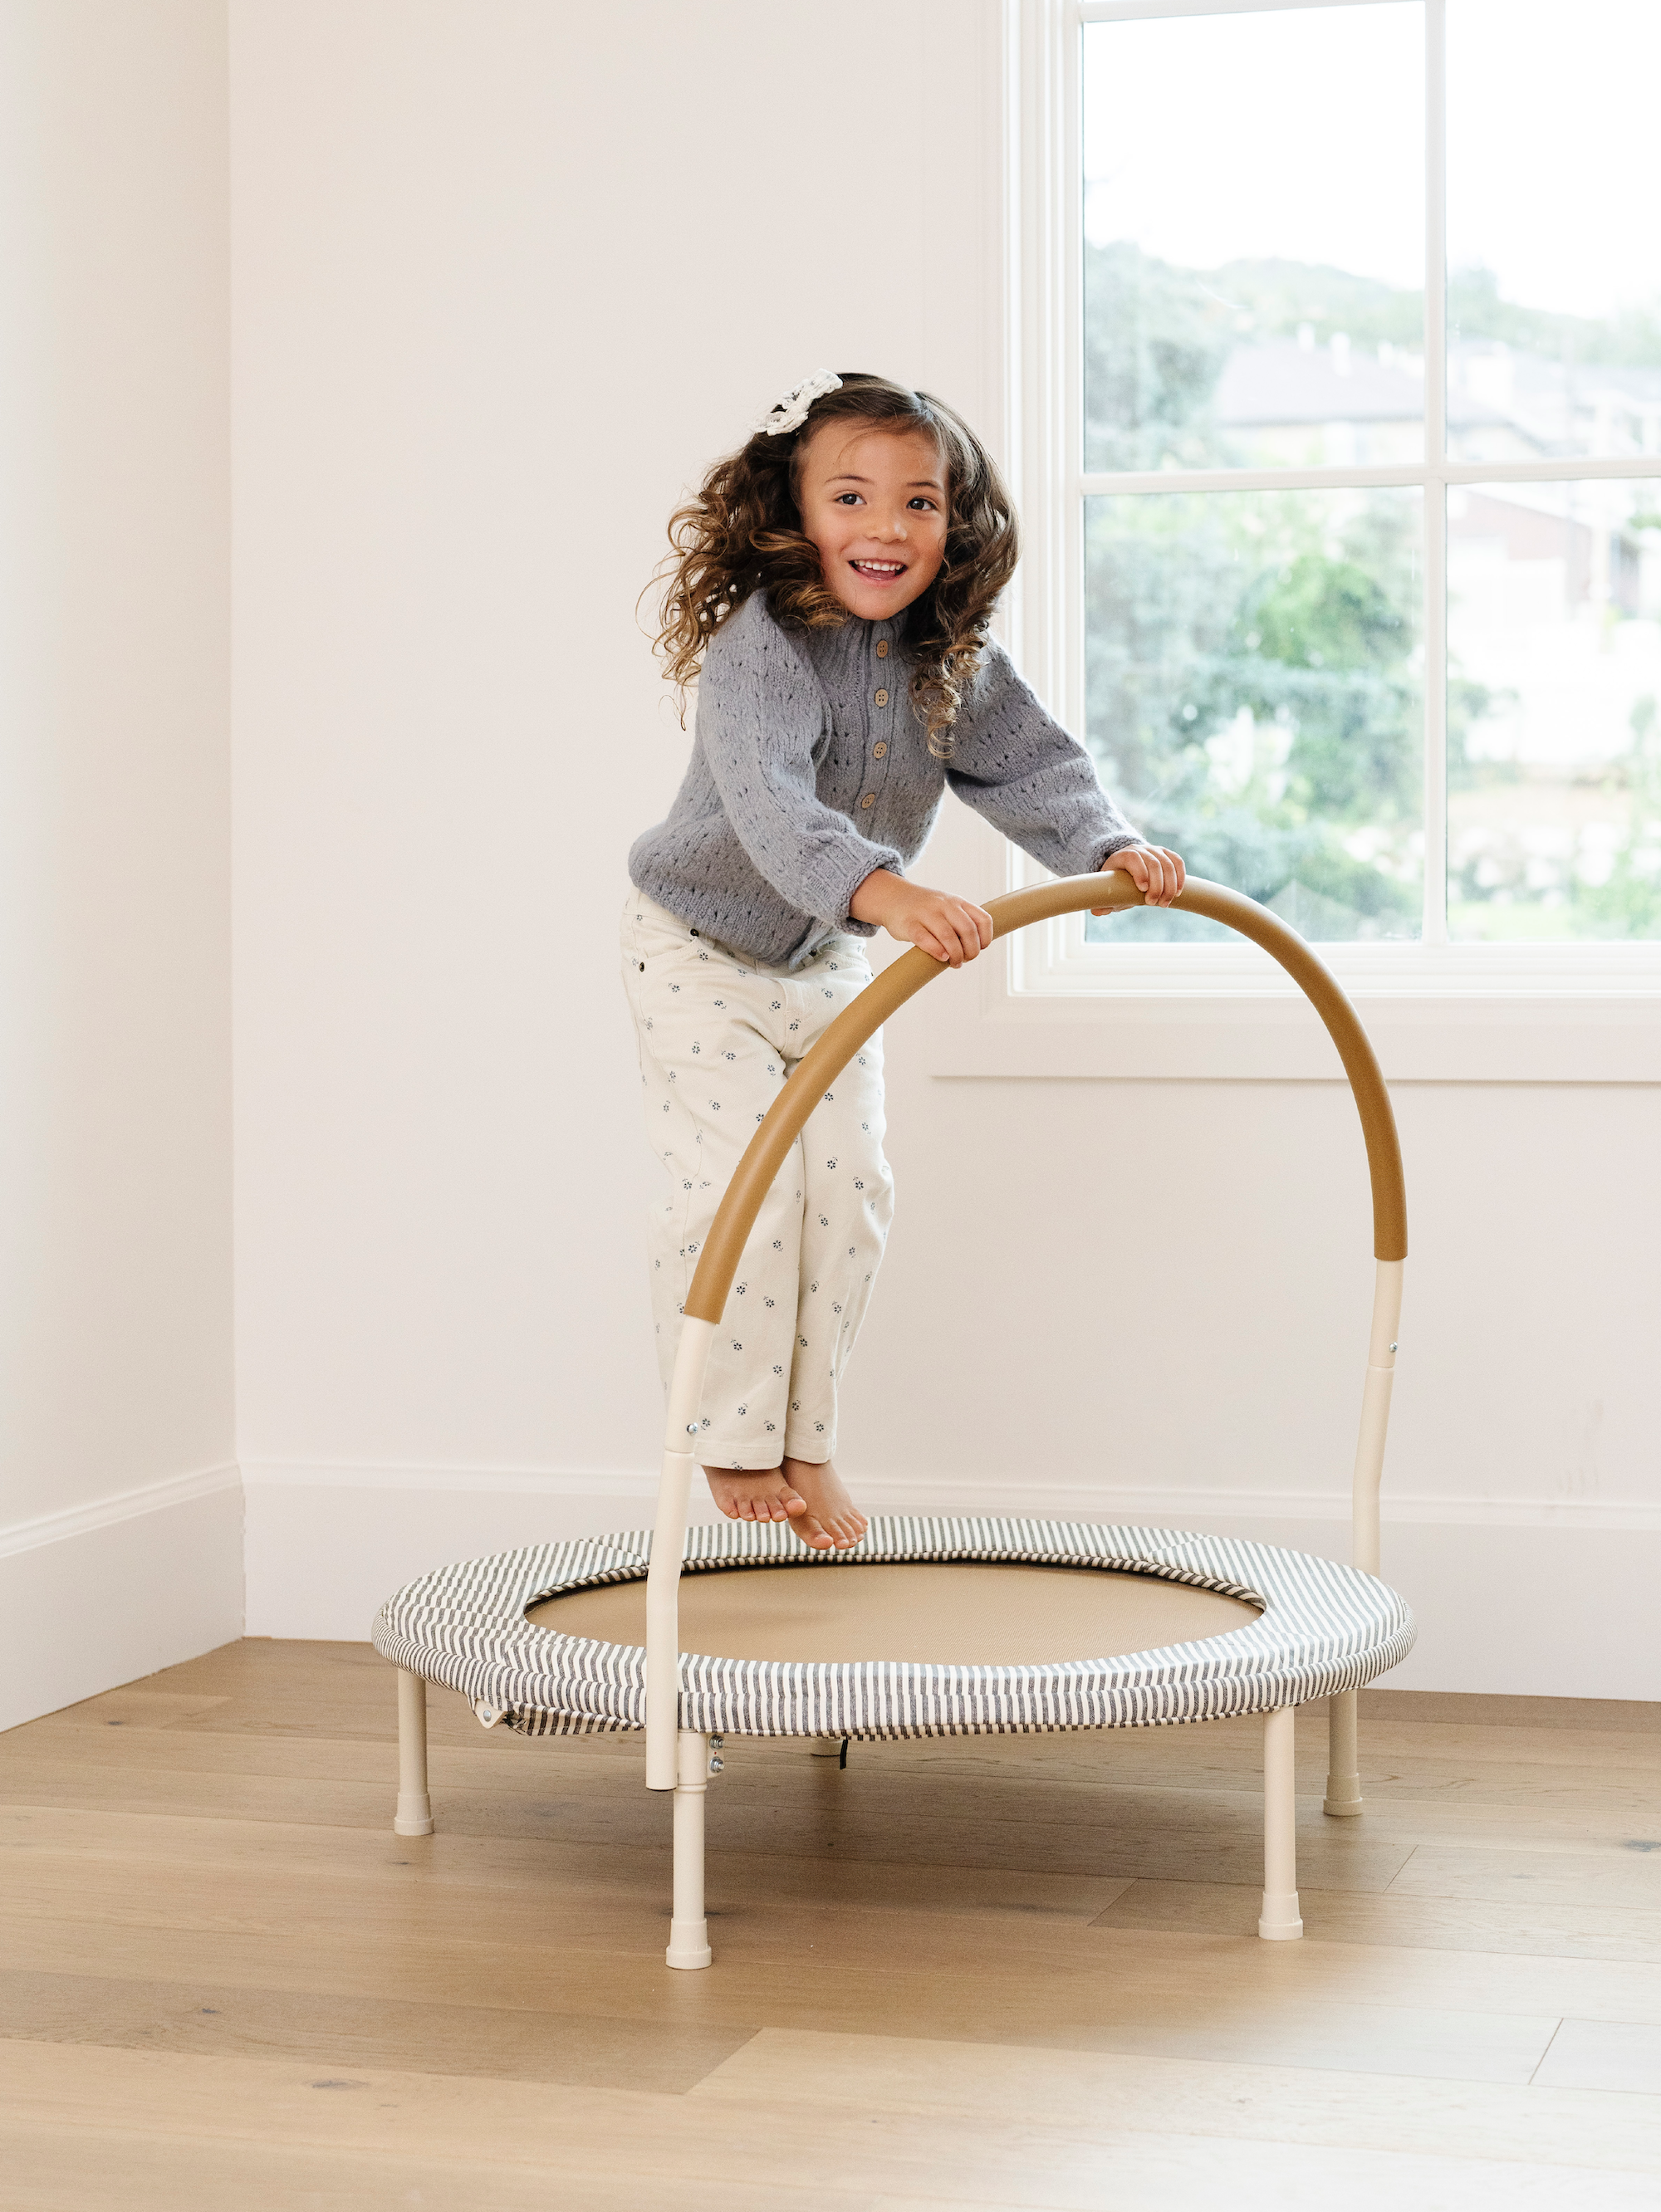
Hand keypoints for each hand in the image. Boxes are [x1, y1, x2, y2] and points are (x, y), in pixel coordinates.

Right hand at [849, 868, 993, 966]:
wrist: (893, 898)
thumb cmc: (925, 909)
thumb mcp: (947, 907)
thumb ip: (961, 922)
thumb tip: (977, 948)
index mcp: (958, 902)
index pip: (983, 919)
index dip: (986, 938)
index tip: (981, 948)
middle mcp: (944, 905)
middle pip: (967, 930)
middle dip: (971, 951)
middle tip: (965, 960)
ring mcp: (926, 913)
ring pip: (948, 936)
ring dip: (955, 955)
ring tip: (954, 963)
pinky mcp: (909, 924)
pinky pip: (925, 939)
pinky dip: (936, 951)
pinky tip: (942, 957)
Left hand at [1092, 844, 1185, 914]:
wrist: (1127, 870)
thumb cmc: (1116, 884)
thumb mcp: (1109, 892)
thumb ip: (1102, 902)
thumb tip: (1098, 912)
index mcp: (1122, 855)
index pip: (1132, 858)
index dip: (1139, 872)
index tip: (1142, 890)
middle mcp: (1140, 849)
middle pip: (1153, 863)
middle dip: (1156, 885)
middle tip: (1154, 904)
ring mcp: (1155, 850)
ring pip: (1168, 864)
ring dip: (1170, 885)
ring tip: (1166, 903)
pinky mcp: (1167, 854)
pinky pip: (1177, 862)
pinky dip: (1180, 877)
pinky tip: (1178, 892)